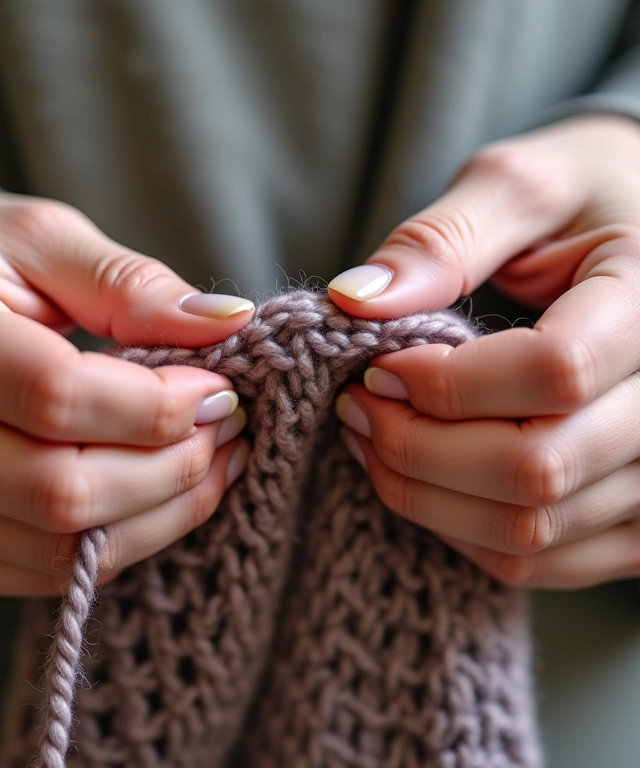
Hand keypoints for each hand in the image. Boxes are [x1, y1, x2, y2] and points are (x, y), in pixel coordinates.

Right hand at [0, 190, 253, 594]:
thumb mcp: (42, 241)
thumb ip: (131, 285)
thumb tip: (229, 321)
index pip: (55, 396)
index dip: (156, 406)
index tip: (218, 390)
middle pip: (59, 489)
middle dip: (172, 469)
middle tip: (226, 428)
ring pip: (58, 547)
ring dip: (160, 514)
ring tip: (212, 462)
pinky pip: (38, 574)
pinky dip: (118, 544)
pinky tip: (159, 497)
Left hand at [329, 114, 639, 588]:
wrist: (637, 254)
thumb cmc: (582, 207)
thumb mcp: (523, 186)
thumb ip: (444, 238)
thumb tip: (354, 299)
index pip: (553, 374)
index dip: (443, 384)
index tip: (376, 368)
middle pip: (536, 469)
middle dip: (416, 448)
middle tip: (356, 410)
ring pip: (531, 530)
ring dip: (425, 497)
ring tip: (372, 442)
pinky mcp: (633, 516)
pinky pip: (541, 559)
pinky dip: (462, 531)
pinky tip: (422, 481)